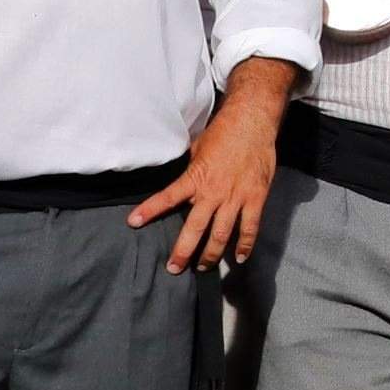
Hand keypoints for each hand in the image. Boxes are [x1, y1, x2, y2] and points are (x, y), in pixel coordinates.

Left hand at [130, 83, 282, 272]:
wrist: (252, 122)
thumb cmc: (223, 132)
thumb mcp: (197, 148)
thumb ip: (189, 169)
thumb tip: (178, 180)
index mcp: (195, 178)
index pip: (167, 197)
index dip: (149, 211)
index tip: (133, 222)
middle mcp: (213, 192)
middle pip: (195, 228)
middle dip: (183, 251)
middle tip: (174, 268)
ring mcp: (235, 197)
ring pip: (221, 234)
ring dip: (211, 254)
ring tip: (203, 267)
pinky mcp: (255, 198)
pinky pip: (249, 227)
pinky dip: (245, 244)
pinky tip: (240, 257)